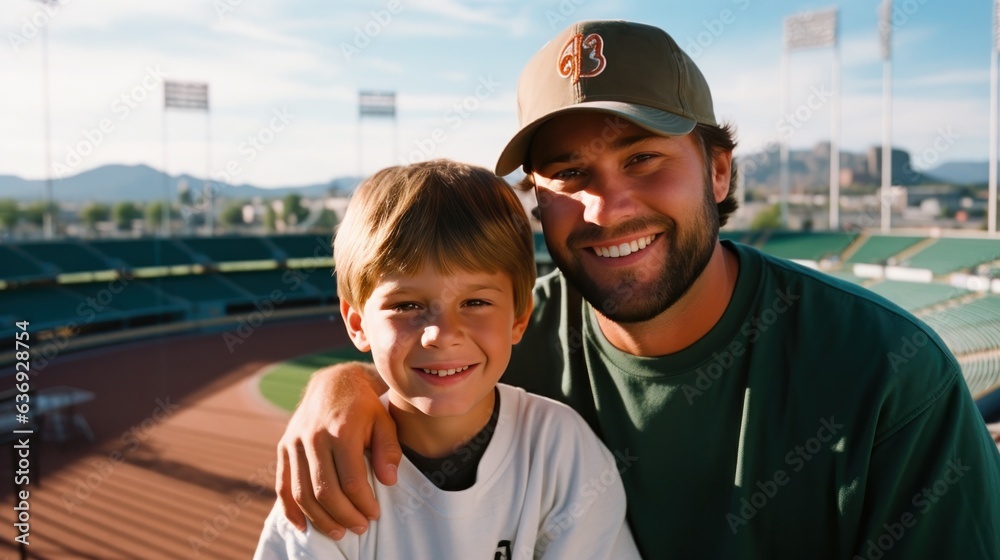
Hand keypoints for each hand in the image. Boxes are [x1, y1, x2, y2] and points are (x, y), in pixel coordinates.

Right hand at [275, 362, 400, 538]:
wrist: (334, 382)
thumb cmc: (364, 406)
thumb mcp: (384, 421)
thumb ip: (389, 450)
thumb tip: (389, 481)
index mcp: (341, 430)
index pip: (351, 480)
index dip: (363, 503)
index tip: (374, 514)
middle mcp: (313, 437)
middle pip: (325, 491)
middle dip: (344, 516)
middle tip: (359, 528)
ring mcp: (294, 442)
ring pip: (302, 493)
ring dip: (320, 518)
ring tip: (338, 532)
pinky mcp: (283, 447)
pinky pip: (282, 485)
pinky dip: (290, 510)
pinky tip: (303, 526)